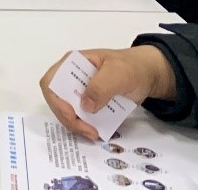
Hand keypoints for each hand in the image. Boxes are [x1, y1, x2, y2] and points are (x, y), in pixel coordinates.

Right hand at [40, 45, 176, 139]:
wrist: (146, 75)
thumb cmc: (131, 68)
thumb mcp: (118, 73)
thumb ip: (101, 87)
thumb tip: (86, 107)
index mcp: (72, 63)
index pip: (51, 81)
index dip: (55, 99)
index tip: (72, 114)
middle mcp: (70, 77)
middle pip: (56, 100)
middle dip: (68, 118)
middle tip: (87, 131)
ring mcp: (78, 90)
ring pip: (65, 111)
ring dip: (75, 125)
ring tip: (93, 134)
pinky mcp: (88, 102)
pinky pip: (78, 116)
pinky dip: (83, 126)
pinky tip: (95, 132)